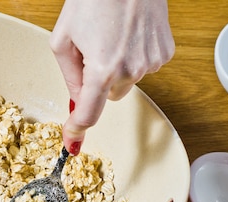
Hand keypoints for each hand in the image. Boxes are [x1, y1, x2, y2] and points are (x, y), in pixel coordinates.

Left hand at [50, 0, 173, 153]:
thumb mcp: (63, 40)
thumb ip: (69, 77)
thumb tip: (76, 102)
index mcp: (102, 69)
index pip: (89, 114)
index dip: (77, 129)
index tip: (72, 140)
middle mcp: (130, 70)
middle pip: (107, 97)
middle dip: (97, 83)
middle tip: (91, 52)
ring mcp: (151, 62)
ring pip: (126, 82)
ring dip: (115, 68)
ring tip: (111, 36)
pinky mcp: (164, 53)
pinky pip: (143, 68)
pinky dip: (133, 58)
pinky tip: (128, 35)